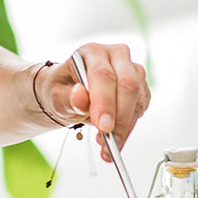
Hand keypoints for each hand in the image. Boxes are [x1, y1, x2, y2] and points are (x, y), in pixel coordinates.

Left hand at [38, 42, 149, 158]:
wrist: (70, 93)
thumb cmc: (62, 90)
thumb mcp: (56, 96)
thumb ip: (68, 98)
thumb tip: (79, 97)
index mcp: (92, 52)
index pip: (103, 75)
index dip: (105, 102)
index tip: (104, 127)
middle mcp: (116, 56)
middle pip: (127, 85)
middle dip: (120, 117)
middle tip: (108, 142)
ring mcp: (132, 70)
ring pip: (137, 99)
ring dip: (124, 127)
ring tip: (106, 146)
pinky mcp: (140, 87)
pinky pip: (140, 109)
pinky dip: (128, 127)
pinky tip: (114, 138)